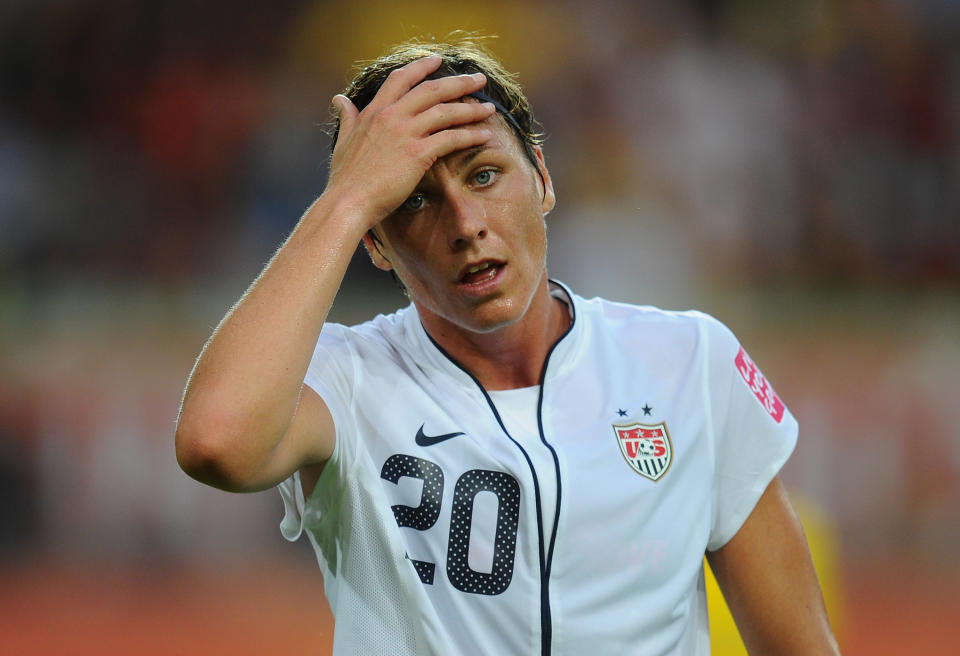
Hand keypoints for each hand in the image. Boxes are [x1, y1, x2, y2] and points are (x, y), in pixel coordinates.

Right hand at [325, 55, 495, 228]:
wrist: (347, 202)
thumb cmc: (345, 179)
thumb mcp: (343, 141)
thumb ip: (348, 118)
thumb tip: (339, 100)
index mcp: (374, 112)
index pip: (401, 79)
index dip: (421, 67)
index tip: (438, 60)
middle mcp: (391, 117)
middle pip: (431, 90)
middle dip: (459, 82)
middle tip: (478, 79)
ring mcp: (405, 134)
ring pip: (445, 112)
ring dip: (471, 108)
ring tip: (489, 108)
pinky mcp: (417, 154)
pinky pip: (451, 139)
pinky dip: (470, 135)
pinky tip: (484, 135)